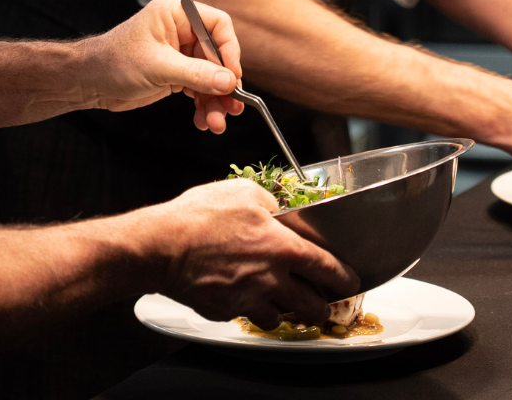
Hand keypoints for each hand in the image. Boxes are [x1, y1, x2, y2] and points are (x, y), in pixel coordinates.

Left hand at [85, 0, 245, 131]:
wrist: (89, 82)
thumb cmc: (114, 62)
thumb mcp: (158, 67)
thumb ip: (196, 74)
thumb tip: (229, 81)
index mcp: (177, 14)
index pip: (217, 25)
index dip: (229, 51)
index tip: (232, 77)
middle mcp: (182, 31)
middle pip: (218, 56)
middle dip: (223, 84)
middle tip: (232, 108)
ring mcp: (180, 53)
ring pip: (211, 76)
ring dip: (215, 101)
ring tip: (216, 123)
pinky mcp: (177, 74)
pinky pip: (200, 88)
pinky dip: (203, 105)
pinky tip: (203, 121)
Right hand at [146, 179, 358, 329]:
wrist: (161, 246)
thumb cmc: (200, 216)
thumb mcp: (244, 192)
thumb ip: (271, 202)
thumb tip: (281, 209)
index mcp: (282, 248)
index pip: (326, 268)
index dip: (343, 277)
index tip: (350, 281)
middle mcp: (270, 280)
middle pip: (309, 305)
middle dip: (320, 306)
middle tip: (321, 302)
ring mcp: (247, 300)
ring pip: (279, 317)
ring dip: (285, 311)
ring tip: (282, 300)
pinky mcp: (224, 312)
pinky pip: (245, 315)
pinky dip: (250, 309)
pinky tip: (243, 295)